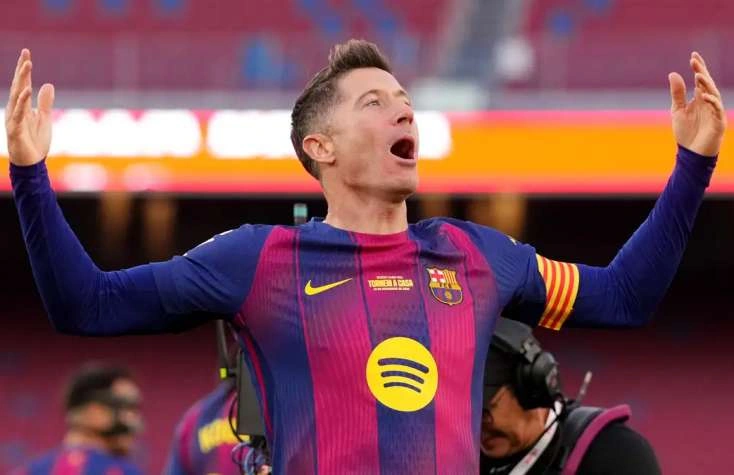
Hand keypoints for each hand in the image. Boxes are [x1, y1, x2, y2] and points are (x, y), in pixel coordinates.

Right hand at [4, 49, 54, 166]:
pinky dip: (21, 102)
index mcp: (22, 106)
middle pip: (18, 86)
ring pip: (16, 96)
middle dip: (21, 70)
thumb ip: (45, 102)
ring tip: (27, 66)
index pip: (22, 83)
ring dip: (21, 80)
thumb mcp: (44, 118)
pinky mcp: (15, 130)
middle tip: (26, 53)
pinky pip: (17, 114)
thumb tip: (48, 84)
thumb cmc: (35, 141)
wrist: (32, 163)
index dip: (24, 69)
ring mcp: (14, 119)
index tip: (27, 52)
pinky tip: (25, 91)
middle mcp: (15, 109)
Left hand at [668, 52, 726, 156]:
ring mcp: (714, 112)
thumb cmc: (686, 133)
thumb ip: (677, 94)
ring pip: (713, 94)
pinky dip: (712, 102)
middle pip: (707, 84)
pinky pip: (717, 110)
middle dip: (701, 72)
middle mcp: (709, 102)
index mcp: (699, 99)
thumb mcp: (677, 110)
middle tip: (694, 60)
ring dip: (707, 84)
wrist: (691, 154)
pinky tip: (704, 95)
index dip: (698, 67)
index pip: (700, 80)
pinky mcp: (718, 123)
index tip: (693, 55)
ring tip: (698, 75)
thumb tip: (673, 74)